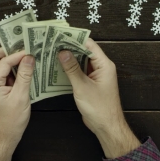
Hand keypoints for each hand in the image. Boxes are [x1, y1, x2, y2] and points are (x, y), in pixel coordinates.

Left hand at [0, 48, 34, 160]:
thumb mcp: (21, 97)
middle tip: (24, 50)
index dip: (17, 54)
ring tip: (27, 59)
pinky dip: (12, 70)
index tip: (31, 51)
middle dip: (9, 52)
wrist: (4, 138)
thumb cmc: (11, 121)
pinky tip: (25, 71)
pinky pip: (3, 74)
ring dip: (11, 61)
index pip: (3, 61)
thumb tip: (29, 57)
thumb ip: (24, 75)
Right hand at [58, 39, 139, 158]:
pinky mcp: (91, 84)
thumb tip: (63, 52)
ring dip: (69, 58)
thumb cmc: (99, 108)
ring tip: (52, 53)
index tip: (60, 34)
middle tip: (53, 43)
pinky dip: (70, 69)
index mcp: (104, 65)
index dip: (75, 38)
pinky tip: (58, 68)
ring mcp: (96, 76)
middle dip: (70, 47)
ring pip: (81, 62)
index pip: (89, 45)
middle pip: (85, 51)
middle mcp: (101, 68)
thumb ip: (72, 69)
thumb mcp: (82, 87)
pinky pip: (80, 72)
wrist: (107, 127)